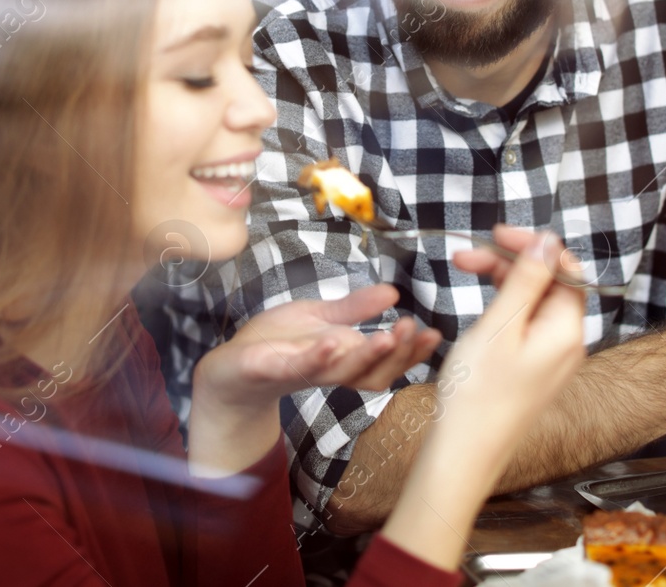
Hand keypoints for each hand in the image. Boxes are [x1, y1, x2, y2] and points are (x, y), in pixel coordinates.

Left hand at [194, 284, 440, 410]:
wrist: (231, 367)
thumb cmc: (277, 343)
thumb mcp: (321, 318)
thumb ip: (355, 308)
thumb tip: (393, 292)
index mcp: (345, 359)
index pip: (387, 361)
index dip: (412, 352)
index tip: (435, 334)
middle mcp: (330, 372)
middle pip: (373, 372)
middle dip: (398, 355)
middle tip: (416, 332)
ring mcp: (302, 372)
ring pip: (342, 373)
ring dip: (365, 357)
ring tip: (387, 337)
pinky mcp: (272, 369)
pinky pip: (298, 367)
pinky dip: (316, 358)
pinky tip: (331, 343)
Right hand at [439, 226, 586, 470]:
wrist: (465, 454)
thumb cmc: (478, 395)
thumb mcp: (500, 326)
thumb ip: (526, 280)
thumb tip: (548, 242)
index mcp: (567, 330)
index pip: (564, 267)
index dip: (533, 245)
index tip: (497, 234)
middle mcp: (567, 343)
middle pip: (548, 283)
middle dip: (510, 261)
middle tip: (467, 256)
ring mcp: (551, 358)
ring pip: (533, 302)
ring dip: (503, 281)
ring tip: (464, 272)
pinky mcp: (533, 370)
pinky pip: (525, 325)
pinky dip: (503, 307)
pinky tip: (479, 307)